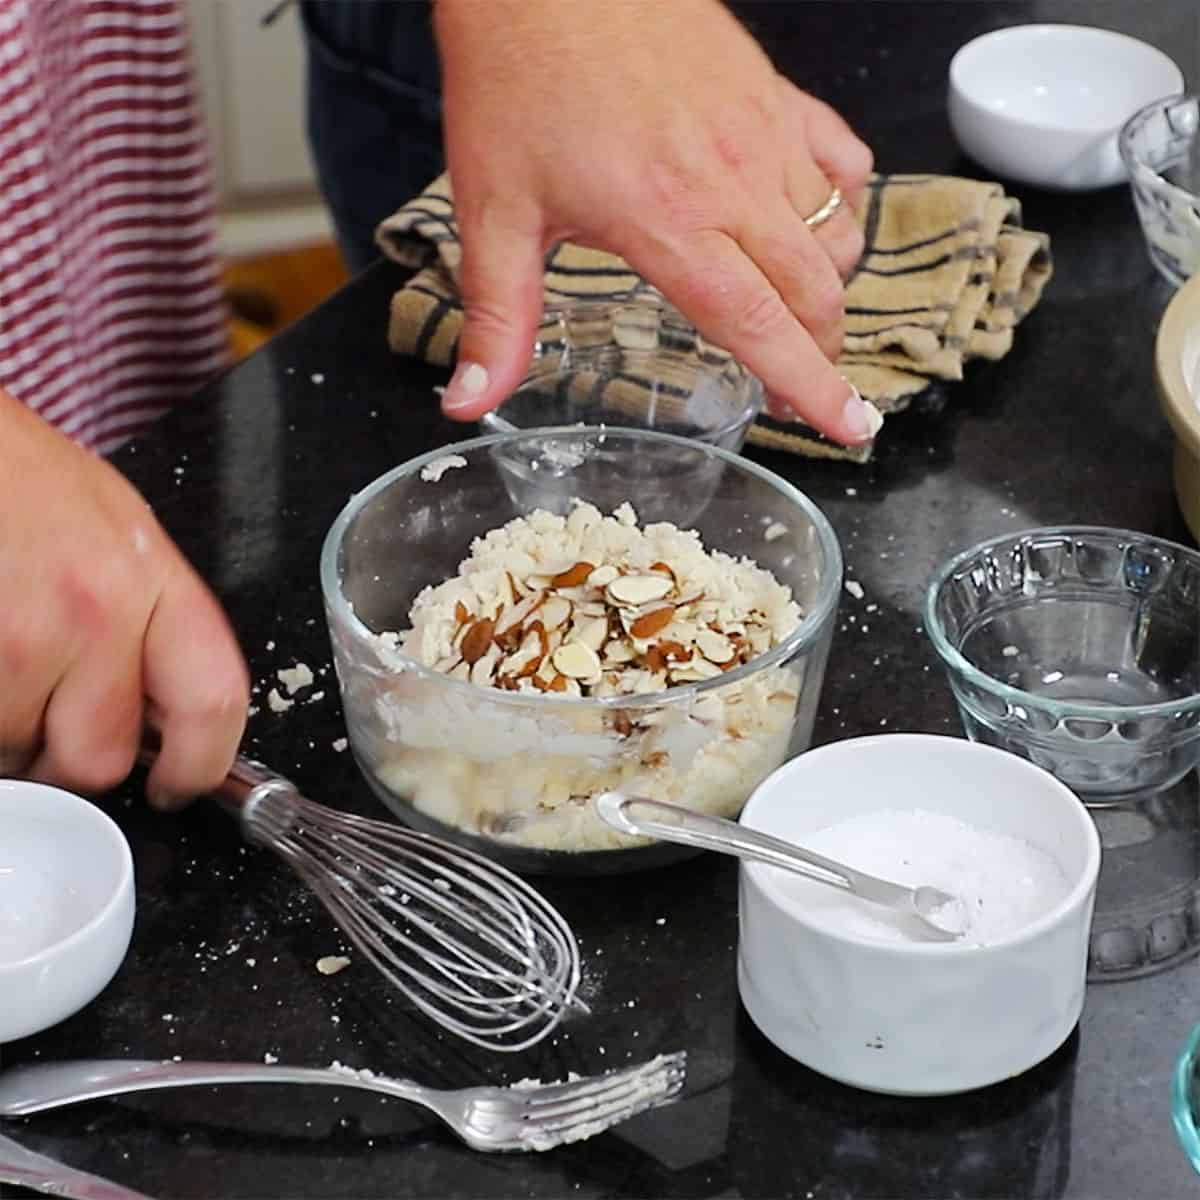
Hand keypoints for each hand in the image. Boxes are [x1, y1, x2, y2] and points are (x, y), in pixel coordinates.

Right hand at [0, 392, 248, 806]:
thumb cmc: (29, 485)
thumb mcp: (126, 539)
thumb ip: (155, 626)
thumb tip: (166, 715)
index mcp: (154, 583)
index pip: (210, 704)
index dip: (200, 764)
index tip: (177, 783)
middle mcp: (93, 613)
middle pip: (100, 760)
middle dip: (71, 759)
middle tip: (54, 719)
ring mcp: (17, 638)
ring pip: (19, 757)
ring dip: (10, 735)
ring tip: (6, 666)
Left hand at [433, 0, 875, 442]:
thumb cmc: (517, 81)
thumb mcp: (494, 211)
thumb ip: (496, 317)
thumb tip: (467, 401)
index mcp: (668, 223)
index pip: (759, 326)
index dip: (808, 386)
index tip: (850, 428)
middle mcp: (732, 182)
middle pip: (812, 293)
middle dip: (822, 353)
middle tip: (807, 383)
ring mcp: (762, 132)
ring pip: (835, 234)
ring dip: (828, 290)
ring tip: (800, 316)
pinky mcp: (773, 92)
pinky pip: (841, 160)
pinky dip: (840, 205)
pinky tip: (811, 221)